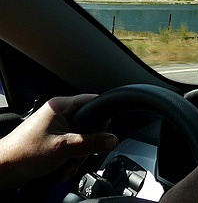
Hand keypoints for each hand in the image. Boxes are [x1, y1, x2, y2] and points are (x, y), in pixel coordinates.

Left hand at [0, 94, 117, 188]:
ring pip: (82, 139)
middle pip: (89, 125)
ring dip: (77, 155)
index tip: (104, 132)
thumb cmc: (23, 154)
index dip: (101, 117)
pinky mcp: (54, 140)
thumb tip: (112, 139)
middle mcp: (59, 114)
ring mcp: (57, 128)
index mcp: (60, 106)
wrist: (3, 170)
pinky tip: (62, 168)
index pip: (91, 102)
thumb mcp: (64, 148)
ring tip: (66, 165)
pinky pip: (72, 147)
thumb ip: (91, 143)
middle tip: (78, 155)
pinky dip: (70, 159)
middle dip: (86, 145)